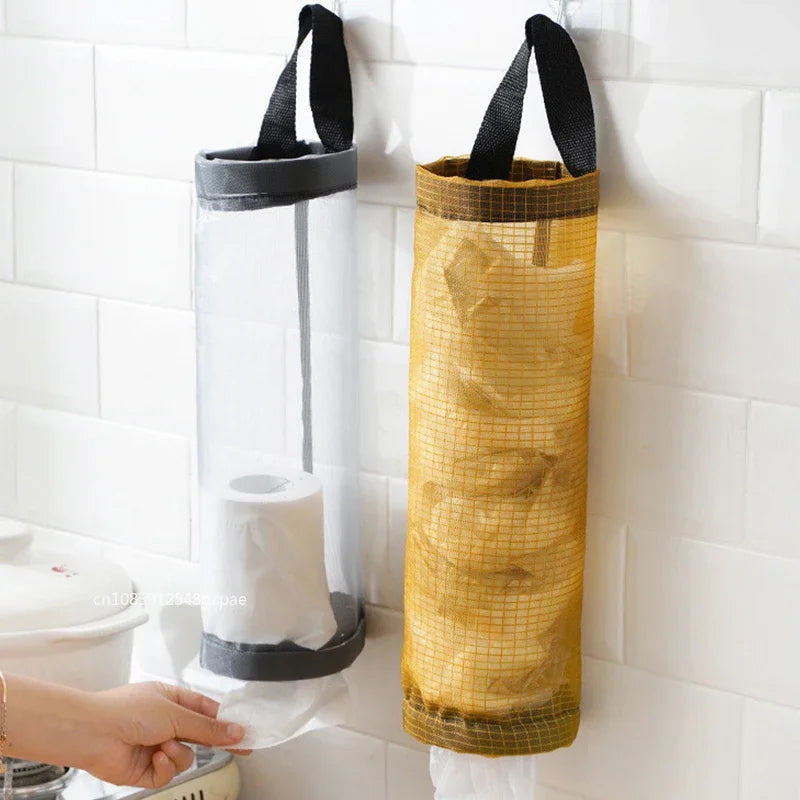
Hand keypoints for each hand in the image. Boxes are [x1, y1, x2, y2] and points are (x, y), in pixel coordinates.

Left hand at [80, 682, 251, 788]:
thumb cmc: (126, 710)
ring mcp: (156, 746)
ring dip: (177, 753)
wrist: (93, 733)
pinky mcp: (146, 769)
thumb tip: (235, 730)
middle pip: (199, 735)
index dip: (227, 721)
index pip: (207, 711)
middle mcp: (164, 723)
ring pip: (186, 757)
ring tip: (163, 746)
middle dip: (214, 741)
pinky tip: (153, 757)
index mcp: (172, 700)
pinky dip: (163, 766)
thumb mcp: (175, 713)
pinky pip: (168, 773)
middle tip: (239, 747)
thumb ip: (208, 727)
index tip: (245, 730)